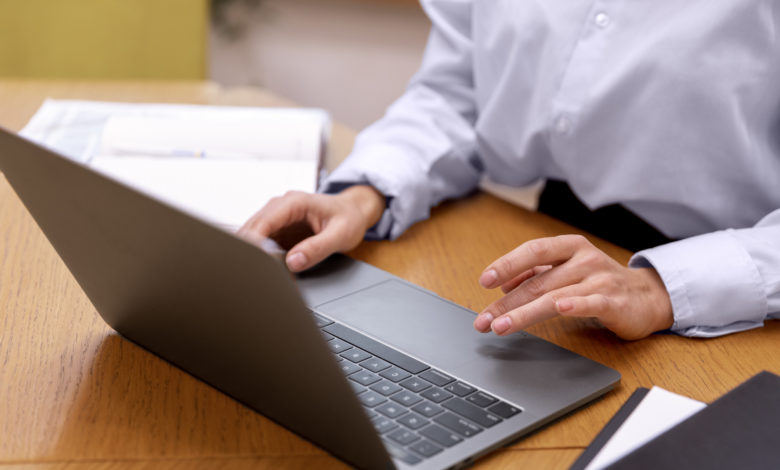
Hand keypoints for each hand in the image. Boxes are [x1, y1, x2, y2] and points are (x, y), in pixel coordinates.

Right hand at [237, 185, 384, 271]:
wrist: (353, 212)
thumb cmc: (349, 218)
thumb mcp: (340, 235)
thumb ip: (318, 248)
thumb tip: (293, 262)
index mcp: (295, 202)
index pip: (264, 221)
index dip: (254, 242)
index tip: (253, 261)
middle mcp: (281, 206)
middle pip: (253, 228)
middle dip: (250, 250)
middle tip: (254, 273)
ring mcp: (278, 218)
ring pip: (254, 236)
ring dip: (254, 253)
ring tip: (260, 273)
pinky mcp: (278, 229)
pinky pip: (263, 243)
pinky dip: (262, 256)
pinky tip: (267, 269)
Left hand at [473, 234, 672, 339]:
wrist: (646, 297)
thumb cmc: (598, 281)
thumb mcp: (565, 270)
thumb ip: (535, 273)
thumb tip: (502, 283)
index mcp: (569, 247)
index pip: (533, 251)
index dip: (507, 264)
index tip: (484, 280)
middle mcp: (584, 259)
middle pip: (537, 282)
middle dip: (506, 303)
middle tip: (483, 320)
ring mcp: (600, 280)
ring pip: (554, 296)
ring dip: (524, 313)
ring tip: (501, 327)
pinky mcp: (614, 302)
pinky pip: (591, 303)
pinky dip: (575, 306)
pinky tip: (559, 310)